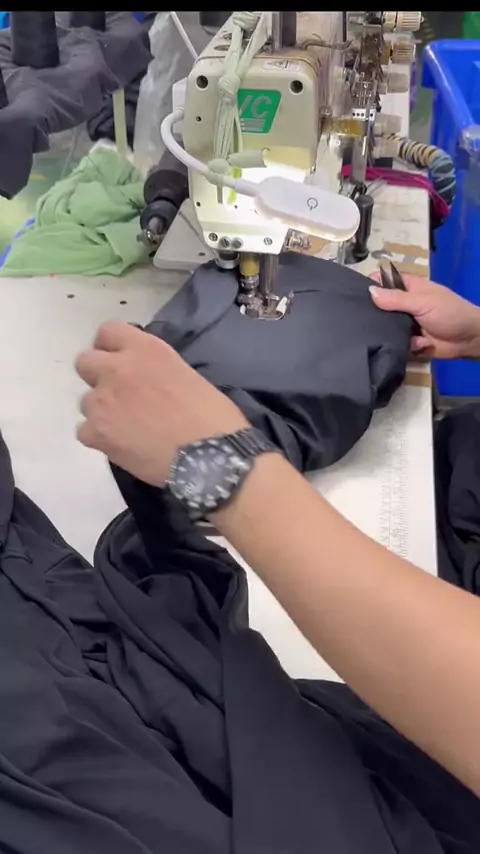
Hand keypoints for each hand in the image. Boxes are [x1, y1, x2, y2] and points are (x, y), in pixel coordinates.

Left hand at [75, 322, 248, 485]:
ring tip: (126, 428)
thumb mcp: (186, 374)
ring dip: (101, 411)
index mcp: (146, 349)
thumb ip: (156, 369)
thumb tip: (146, 380)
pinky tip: (122, 446)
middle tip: (119, 395)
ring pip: (85, 401)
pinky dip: (99, 438)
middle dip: (97, 376)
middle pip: (85, 362)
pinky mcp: (95, 432)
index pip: (108, 331)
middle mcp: (117, 369)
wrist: (209, 456)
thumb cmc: (212, 416)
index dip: (111, 348)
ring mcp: (102, 401)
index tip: (121, 362)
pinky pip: (84, 431)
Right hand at [369, 273, 479, 359]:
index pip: (386, 282)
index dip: (372, 285)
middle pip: (382, 306)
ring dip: (386, 332)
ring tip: (382, 335)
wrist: (469, 339)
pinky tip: (411, 345)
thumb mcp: (422, 302)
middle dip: (374, 313)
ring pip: (386, 327)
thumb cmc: (449, 313)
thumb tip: (369, 292)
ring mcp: (407, 324)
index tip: (354, 293)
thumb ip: (396, 299)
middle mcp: (405, 305)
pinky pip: (396, 343)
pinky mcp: (409, 342)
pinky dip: (402, 345)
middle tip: (358, 319)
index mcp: (409, 288)